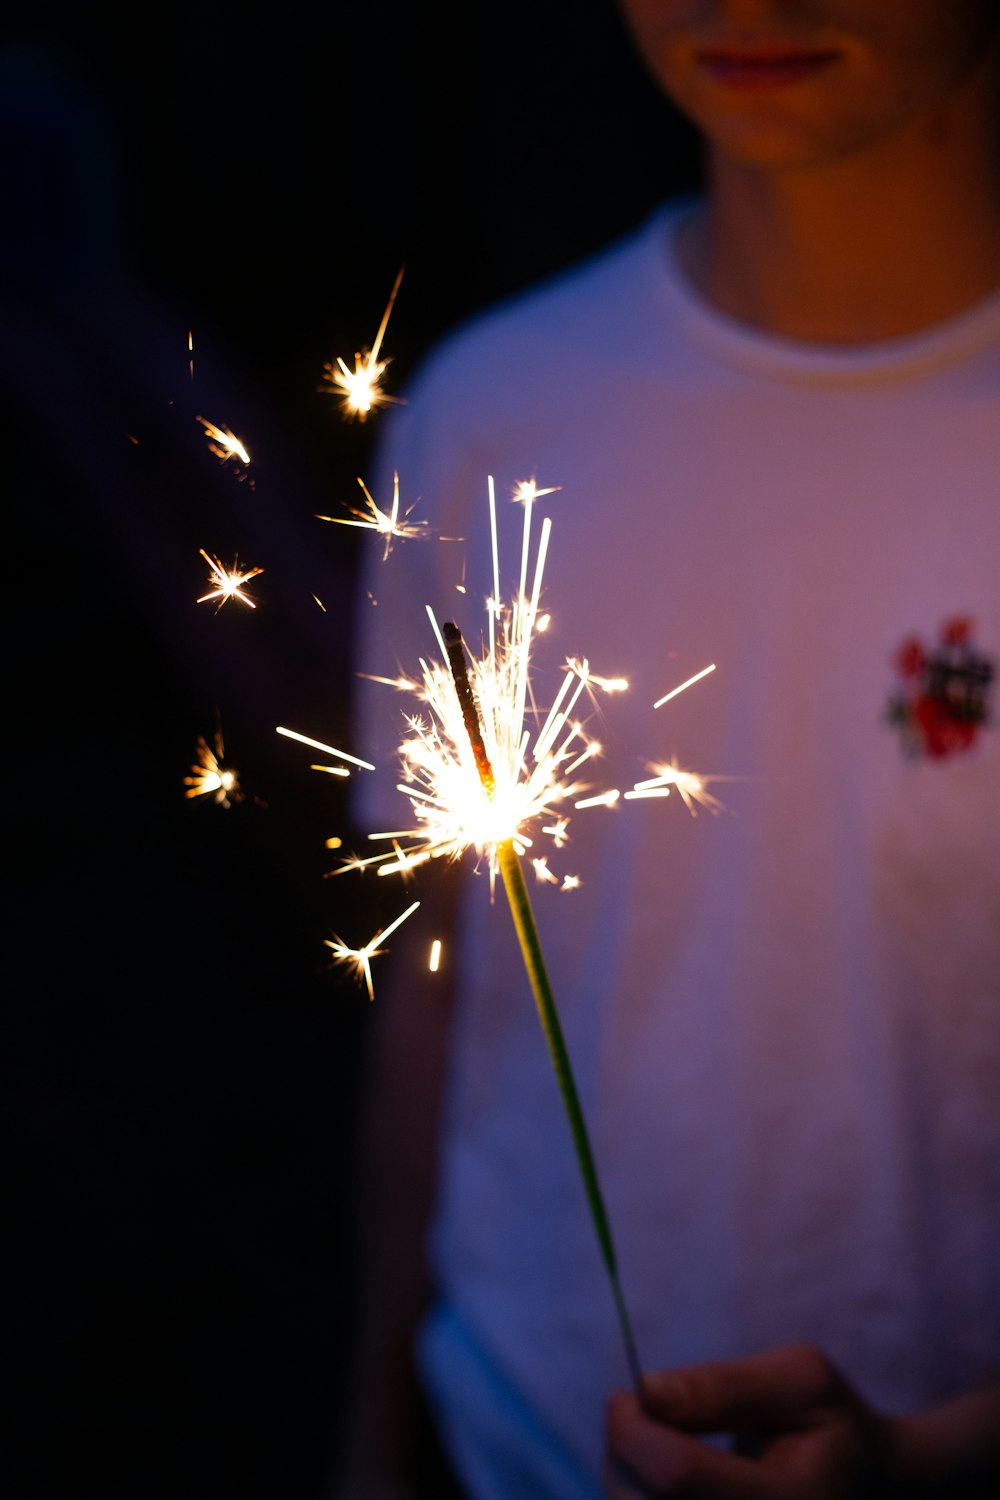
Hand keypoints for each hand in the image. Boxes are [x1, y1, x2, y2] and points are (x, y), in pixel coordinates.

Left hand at [605, 1343, 893, 1497]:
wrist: (869, 1492)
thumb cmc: (831, 1426)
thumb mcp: (800, 1379)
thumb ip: (723, 1386)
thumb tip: (645, 1392)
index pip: (677, 1476)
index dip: (633, 1427)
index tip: (629, 1393)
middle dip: (622, 1452)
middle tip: (640, 1417)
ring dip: (623, 1478)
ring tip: (658, 1448)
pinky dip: (636, 1498)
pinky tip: (662, 1483)